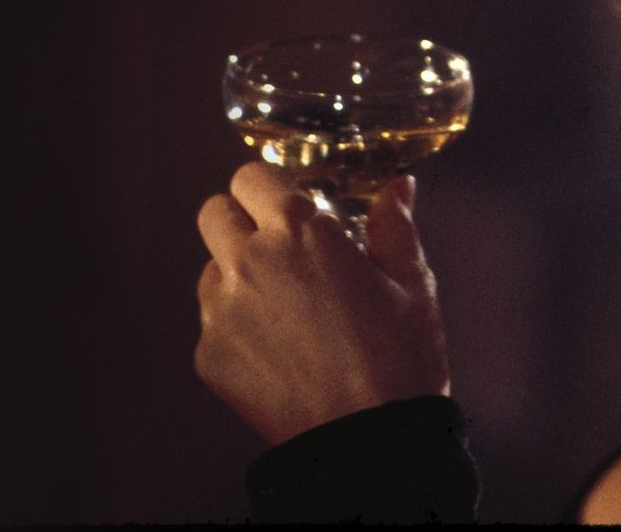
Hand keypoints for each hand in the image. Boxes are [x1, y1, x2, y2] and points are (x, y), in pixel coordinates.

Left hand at [195, 161, 450, 445]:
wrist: (368, 444)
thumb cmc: (399, 363)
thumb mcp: (412, 286)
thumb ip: (395, 226)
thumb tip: (398, 187)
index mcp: (301, 231)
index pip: (252, 176)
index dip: (270, 189)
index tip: (290, 208)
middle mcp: (251, 260)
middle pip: (214, 211)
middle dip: (241, 221)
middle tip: (278, 249)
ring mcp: (222, 308)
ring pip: (210, 267)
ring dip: (236, 274)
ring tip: (284, 309)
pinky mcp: (208, 353)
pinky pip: (211, 321)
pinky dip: (235, 327)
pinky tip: (278, 351)